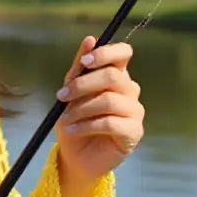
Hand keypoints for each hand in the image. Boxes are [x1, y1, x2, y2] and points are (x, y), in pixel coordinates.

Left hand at [54, 36, 144, 182]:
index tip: (84, 62)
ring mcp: (135, 112)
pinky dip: (86, 125)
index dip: (106, 53)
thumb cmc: (73, 121)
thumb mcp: (70, 93)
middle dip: (83, 85)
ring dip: (81, 109)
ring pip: (110, 101)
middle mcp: (130, 91)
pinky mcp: (134, 132)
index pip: (123, 53)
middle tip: (61, 96)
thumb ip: (78, 69)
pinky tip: (71, 130)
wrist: (75, 157)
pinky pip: (111, 123)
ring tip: (64, 119)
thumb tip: (89, 39)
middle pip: (114, 76)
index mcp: (116, 76)